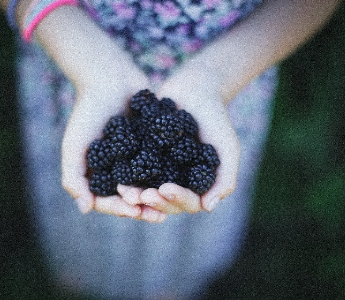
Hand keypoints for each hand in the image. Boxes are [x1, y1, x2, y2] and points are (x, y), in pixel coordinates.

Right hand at [61, 56, 171, 221]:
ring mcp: (134, 158)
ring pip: (146, 185)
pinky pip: (160, 166)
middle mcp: (116, 169)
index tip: (133, 211)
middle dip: (142, 207)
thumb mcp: (74, 146)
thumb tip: (85, 210)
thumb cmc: (88, 112)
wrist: (110, 79)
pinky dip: (167, 176)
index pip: (106, 200)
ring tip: (169, 203)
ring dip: (156, 197)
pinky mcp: (151, 146)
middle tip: (157, 215)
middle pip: (129, 197)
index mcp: (97, 172)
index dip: (119, 209)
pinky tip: (180, 183)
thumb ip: (74, 178)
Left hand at [131, 60, 240, 213]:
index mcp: (199, 185)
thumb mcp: (228, 148)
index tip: (165, 190)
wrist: (196, 89)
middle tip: (142, 196)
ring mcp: (161, 171)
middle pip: (166, 202)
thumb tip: (207, 207)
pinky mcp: (144, 157)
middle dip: (155, 201)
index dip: (177, 200)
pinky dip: (126, 177)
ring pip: (148, 191)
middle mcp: (179, 182)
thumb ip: (225, 178)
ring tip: (125, 192)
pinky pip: (134, 171)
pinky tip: (116, 177)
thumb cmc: (216, 119)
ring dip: (137, 195)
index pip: (190, 202)